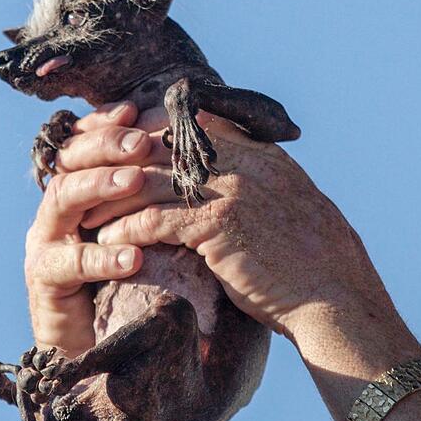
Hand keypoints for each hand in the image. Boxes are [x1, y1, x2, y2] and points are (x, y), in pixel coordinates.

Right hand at [24, 102, 153, 357]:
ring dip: (99, 186)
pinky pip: (67, 263)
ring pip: (61, 199)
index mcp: (82, 191)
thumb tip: (208, 143)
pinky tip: (132, 256)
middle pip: (71, 161)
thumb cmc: (145, 284)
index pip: (87, 144)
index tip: (138, 108)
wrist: (110, 348)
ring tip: (135, 181)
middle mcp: (59, 210)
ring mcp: (46, 243)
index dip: (107, 124)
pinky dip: (100, 257)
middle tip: (143, 142)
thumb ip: (170, 194)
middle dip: (106, 146)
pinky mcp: (44, 282)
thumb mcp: (160, 230)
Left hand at [77, 106, 397, 340]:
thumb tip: (208, 176)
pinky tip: (107, 243)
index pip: (185, 121)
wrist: (337, 299)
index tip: (112, 151)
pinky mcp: (219, 225)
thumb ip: (249, 180)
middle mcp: (243, 160)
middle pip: (157, 144)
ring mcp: (232, 189)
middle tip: (84, 179)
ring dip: (111, 199)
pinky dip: (125, 230)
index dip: (141, 132)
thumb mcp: (283, 203)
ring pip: (149, 180)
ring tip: (86, 215)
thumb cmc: (306, 262)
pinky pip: (155, 220)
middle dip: (114, 161)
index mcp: (257, 150)